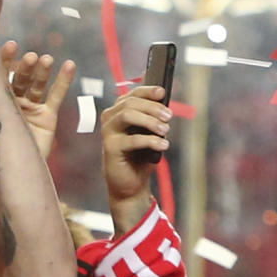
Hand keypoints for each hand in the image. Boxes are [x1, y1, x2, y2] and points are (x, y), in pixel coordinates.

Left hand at [1, 44, 75, 160]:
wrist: (9, 175)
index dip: (5, 60)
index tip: (9, 46)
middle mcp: (12, 102)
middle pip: (20, 78)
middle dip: (25, 66)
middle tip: (29, 58)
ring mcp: (31, 109)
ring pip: (38, 84)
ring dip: (43, 70)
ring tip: (46, 60)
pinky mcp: (47, 118)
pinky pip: (56, 96)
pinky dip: (63, 80)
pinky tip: (69, 65)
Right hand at [100, 84, 171, 223]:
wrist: (131, 184)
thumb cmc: (141, 157)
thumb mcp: (150, 134)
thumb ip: (153, 120)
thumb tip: (165, 109)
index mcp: (119, 112)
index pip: (132, 94)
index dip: (147, 91)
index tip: (162, 92)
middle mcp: (110, 119)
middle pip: (130, 103)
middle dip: (153, 108)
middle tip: (169, 116)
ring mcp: (108, 133)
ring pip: (127, 115)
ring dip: (150, 121)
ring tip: (165, 130)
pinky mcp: (110, 148)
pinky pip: (131, 139)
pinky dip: (150, 140)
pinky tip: (163, 145)